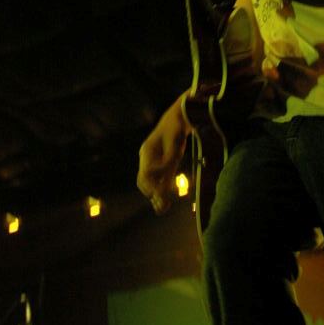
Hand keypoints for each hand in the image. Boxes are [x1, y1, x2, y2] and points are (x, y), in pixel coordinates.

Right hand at [137, 99, 188, 214]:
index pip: (144, 176)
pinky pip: (156, 176)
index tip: (161, 198)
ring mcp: (151, 158)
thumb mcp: (174, 147)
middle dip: (152, 194)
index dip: (152, 189)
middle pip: (143, 180)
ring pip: (149, 180)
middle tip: (163, 208)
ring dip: (155, 193)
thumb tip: (161, 183)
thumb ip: (167, 164)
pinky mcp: (159, 159)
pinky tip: (166, 196)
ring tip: (164, 207)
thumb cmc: (177, 130)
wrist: (180, 117)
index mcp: (147, 152)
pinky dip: (160, 187)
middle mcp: (146, 156)